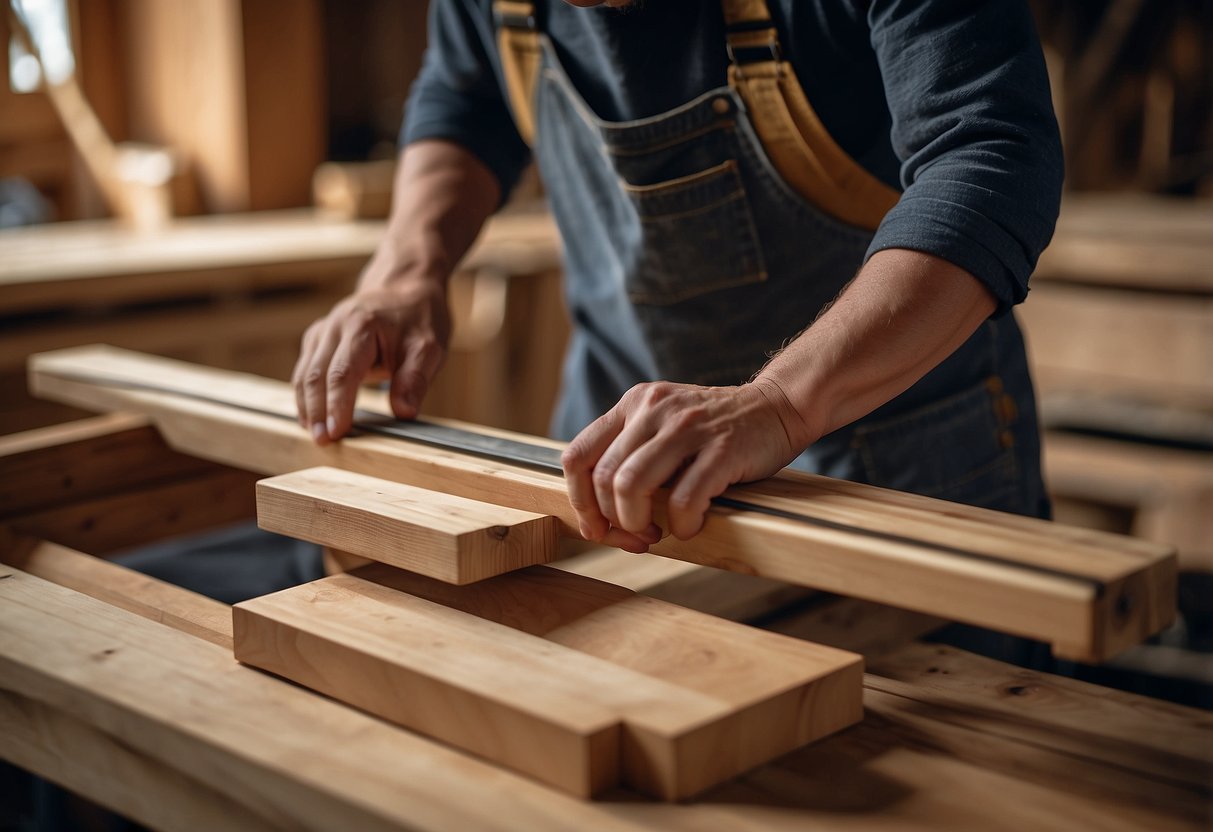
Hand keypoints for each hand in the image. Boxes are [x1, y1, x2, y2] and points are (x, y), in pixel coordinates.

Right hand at [292, 280, 449, 444]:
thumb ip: (415, 379)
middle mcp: (335, 326)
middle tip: (322, 442)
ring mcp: (323, 331)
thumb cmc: (419, 318)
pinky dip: (306, 394)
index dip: (337, 406)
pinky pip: (305, 368)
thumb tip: (404, 413)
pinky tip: (311, 417)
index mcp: (361, 326)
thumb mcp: (429, 348)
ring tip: (314, 435)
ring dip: (306, 406)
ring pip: (304, 373)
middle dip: (316, 411)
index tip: (337, 433)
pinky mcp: (319, 339)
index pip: (342, 373)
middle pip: (315, 375)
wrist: (406, 287)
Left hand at [560, 379, 807, 550]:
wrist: (777, 406)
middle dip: (612, 521)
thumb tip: (598, 516)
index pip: (577, 456)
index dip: (579, 502)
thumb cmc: (716, 430)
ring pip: (631, 486)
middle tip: (636, 536)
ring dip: (637, 524)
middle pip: (602, 478)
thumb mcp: (663, 425)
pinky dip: (681, 524)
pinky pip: (683, 498)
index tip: (597, 528)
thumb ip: (631, 454)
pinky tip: (691, 526)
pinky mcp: (721, 448)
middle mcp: (653, 409)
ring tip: (657, 534)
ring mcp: (687, 426)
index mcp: (633, 404)